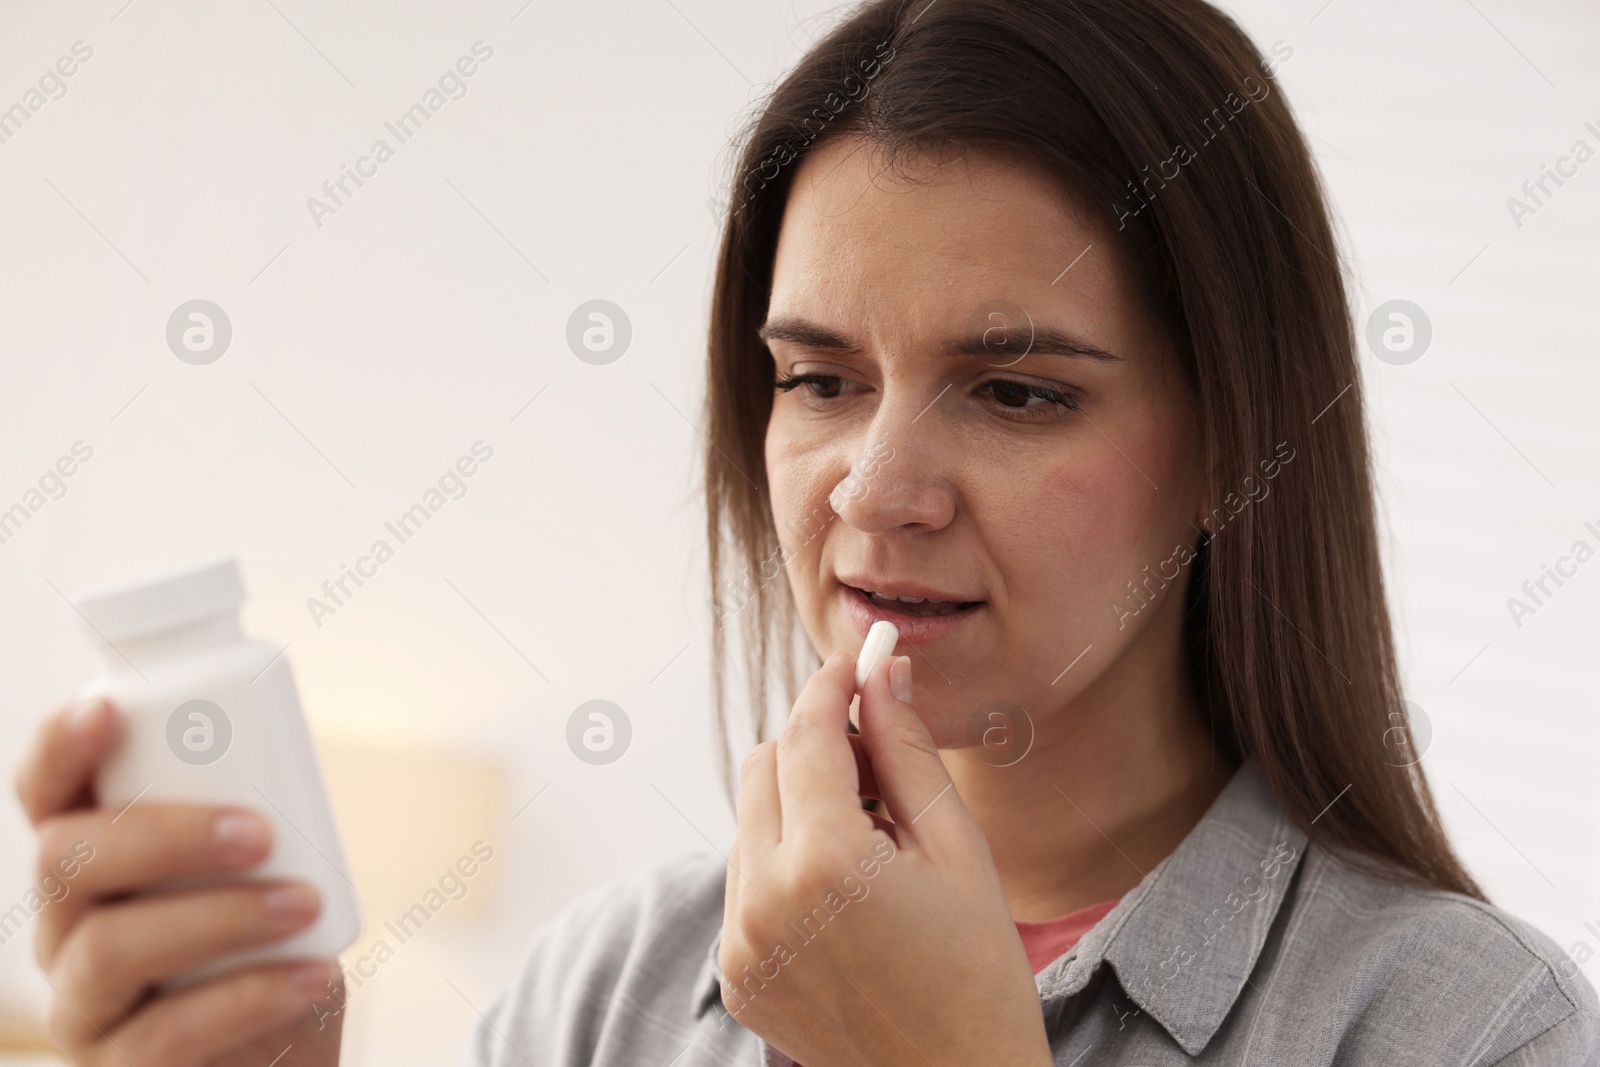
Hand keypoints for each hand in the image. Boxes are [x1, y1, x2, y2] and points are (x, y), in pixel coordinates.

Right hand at [15, 694, 344, 1066]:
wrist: (286, 1056)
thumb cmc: (274, 943)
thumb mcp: (268, 866)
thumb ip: (260, 807)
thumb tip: (288, 736)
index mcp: (94, 858)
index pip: (46, 794)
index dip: (60, 748)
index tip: (108, 708)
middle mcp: (65, 926)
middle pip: (68, 861)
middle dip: (165, 834)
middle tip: (262, 833)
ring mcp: (83, 1003)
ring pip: (109, 948)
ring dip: (219, 916)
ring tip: (305, 903)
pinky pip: (160, 1038)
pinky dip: (247, 998)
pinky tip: (314, 976)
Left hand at [719, 651, 1052, 1066]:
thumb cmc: (978, 974)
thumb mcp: (957, 851)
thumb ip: (908, 753)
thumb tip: (884, 674)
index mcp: (823, 861)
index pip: (805, 734)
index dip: (832, 686)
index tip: (857, 661)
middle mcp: (762, 899)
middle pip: (763, 766)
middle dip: (815, 746)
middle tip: (881, 765)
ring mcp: (740, 942)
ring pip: (750, 823)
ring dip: (800, 809)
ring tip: (875, 847)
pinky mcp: (736, 974)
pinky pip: (746, 882)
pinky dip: (786, 866)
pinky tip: (847, 897)